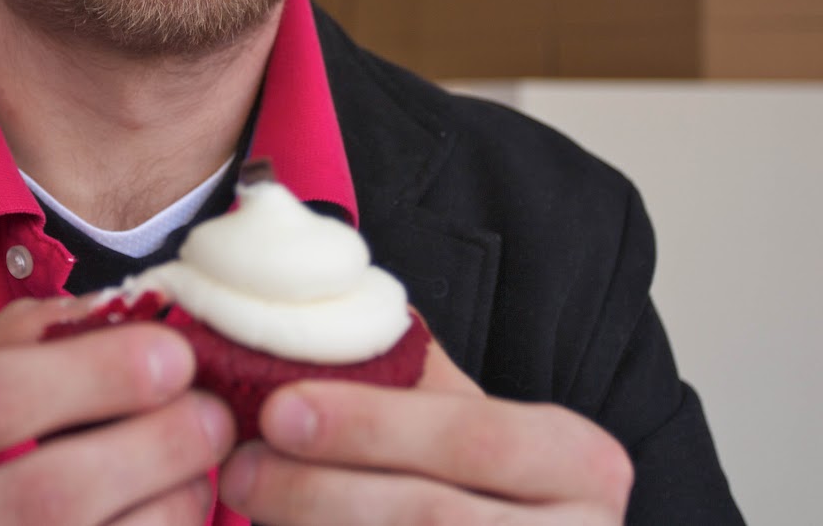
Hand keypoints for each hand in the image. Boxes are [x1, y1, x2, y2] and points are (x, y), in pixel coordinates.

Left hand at [217, 339, 631, 523]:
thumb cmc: (490, 489)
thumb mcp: (477, 426)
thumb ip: (414, 378)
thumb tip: (318, 317)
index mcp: (581, 462)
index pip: (474, 438)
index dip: (373, 425)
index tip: (280, 410)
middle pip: (436, 517)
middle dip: (322, 491)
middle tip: (241, 467)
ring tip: (247, 496)